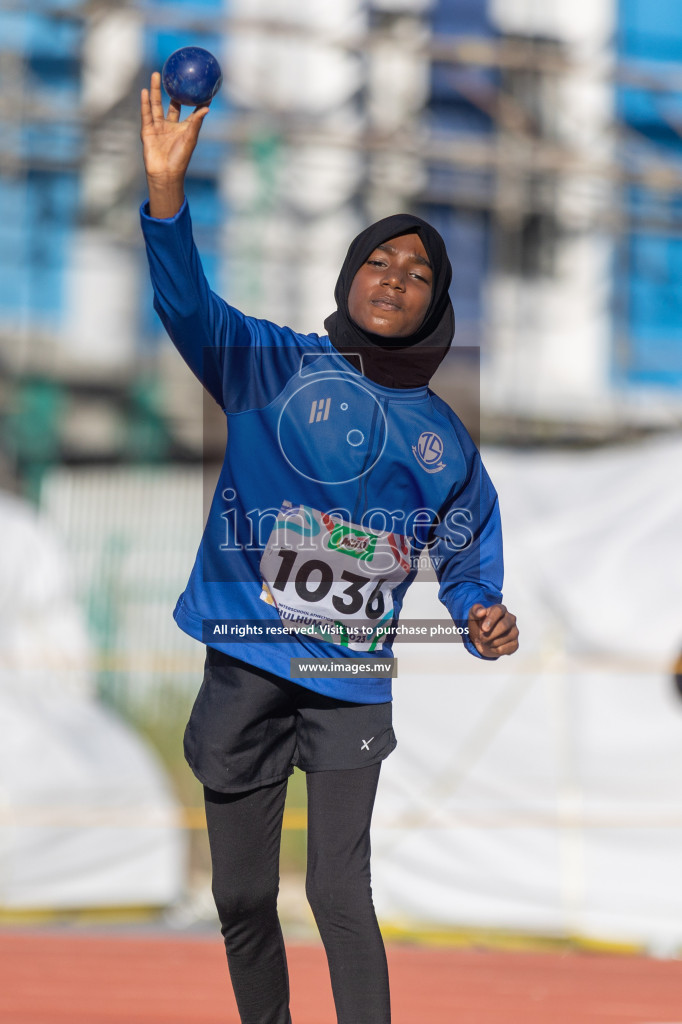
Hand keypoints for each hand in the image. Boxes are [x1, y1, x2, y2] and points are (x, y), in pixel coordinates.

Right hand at [140, 71, 209, 216]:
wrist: (165, 174)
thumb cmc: (180, 159)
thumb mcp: (190, 139)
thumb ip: (196, 123)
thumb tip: (206, 108)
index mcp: (184, 128)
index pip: (191, 111)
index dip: (195, 99)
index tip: (200, 85)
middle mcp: (171, 126)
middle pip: (171, 104)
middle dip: (172, 90)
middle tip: (174, 75)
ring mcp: (158, 127)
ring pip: (156, 105)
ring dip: (155, 90)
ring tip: (156, 74)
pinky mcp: (147, 131)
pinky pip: (146, 114)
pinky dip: (145, 103)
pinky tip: (144, 91)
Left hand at [467, 603, 518, 657]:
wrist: (482, 637)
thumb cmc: (479, 623)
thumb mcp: (473, 615)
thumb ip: (475, 611)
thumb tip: (482, 612)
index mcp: (501, 609)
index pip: (499, 611)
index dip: (491, 619)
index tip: (484, 628)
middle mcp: (511, 619)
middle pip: (503, 626)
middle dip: (489, 634)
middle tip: (480, 638)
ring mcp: (514, 632)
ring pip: (503, 639)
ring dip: (489, 643)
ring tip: (485, 641)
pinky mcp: (515, 644)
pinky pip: (503, 649)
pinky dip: (493, 650)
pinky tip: (491, 646)